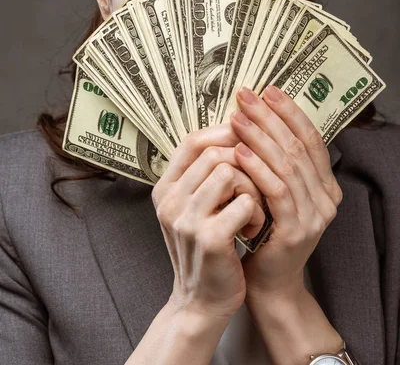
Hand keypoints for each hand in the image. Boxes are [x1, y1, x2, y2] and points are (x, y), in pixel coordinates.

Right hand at [151, 124, 265, 319]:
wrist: (201, 301)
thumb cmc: (206, 246)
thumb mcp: (193, 207)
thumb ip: (203, 174)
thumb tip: (235, 130)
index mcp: (165, 188)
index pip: (192, 141)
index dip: (223, 132)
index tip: (247, 136)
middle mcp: (169, 200)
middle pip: (215, 153)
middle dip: (244, 164)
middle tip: (254, 185)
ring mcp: (186, 219)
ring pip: (230, 173)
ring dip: (251, 188)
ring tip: (252, 208)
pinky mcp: (208, 238)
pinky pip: (244, 203)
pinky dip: (256, 213)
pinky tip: (252, 229)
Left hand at [230, 85, 342, 301]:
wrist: (268, 282)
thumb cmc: (265, 231)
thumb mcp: (277, 193)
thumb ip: (276, 162)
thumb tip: (256, 116)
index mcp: (325, 184)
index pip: (310, 138)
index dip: (289, 112)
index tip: (267, 90)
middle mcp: (327, 197)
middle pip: (298, 146)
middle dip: (270, 117)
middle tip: (246, 97)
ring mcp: (315, 215)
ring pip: (287, 165)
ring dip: (260, 137)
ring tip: (238, 118)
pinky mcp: (298, 230)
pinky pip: (276, 190)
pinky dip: (257, 168)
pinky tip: (239, 152)